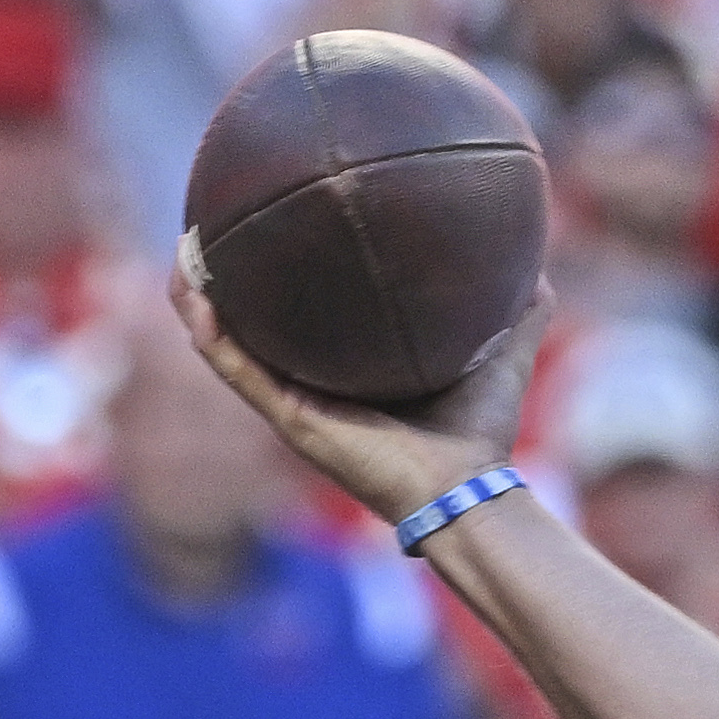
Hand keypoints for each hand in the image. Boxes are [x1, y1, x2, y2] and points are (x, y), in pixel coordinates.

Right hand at [171, 238, 550, 529]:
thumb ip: (518, 307)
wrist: (468, 489)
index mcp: (349, 373)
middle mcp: (314, 387)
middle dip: (226, 283)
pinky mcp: (289, 419)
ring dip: (197, 300)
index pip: (304, 323)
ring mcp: (294, 404)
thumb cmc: (482, 435)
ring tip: (181, 253)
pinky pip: (234, 367)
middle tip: (207, 232)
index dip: (281, 282)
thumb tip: (537, 259)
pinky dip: (208, 330)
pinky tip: (190, 290)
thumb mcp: (501, 352)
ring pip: (227, 345)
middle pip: (252, 329)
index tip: (267, 230)